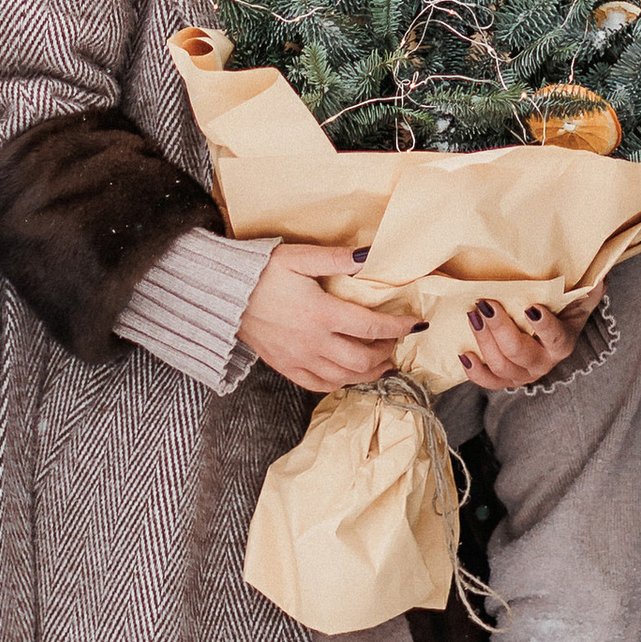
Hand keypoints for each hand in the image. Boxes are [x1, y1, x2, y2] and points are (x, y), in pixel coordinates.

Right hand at [239, 243, 422, 396]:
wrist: (224, 296)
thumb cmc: (261, 273)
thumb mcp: (299, 257)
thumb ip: (337, 258)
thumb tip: (370, 255)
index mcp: (321, 314)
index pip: (372, 328)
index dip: (399, 328)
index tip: (416, 324)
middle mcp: (313, 343)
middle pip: (363, 360)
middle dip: (387, 352)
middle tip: (396, 340)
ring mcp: (299, 359)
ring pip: (346, 377)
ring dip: (370, 371)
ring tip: (382, 360)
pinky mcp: (286, 368)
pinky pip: (321, 386)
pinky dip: (342, 383)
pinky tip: (350, 373)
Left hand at [459, 291, 599, 392]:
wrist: (549, 338)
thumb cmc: (561, 314)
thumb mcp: (578, 302)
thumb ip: (588, 290)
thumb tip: (600, 276)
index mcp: (562, 343)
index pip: (555, 338)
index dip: (544, 326)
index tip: (531, 308)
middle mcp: (544, 363)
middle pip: (520, 352)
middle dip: (500, 328)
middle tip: (486, 304)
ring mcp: (523, 375)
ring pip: (502, 366)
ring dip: (484, 342)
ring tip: (472, 316)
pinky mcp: (506, 380)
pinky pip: (488, 383)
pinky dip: (474, 372)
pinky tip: (464, 354)